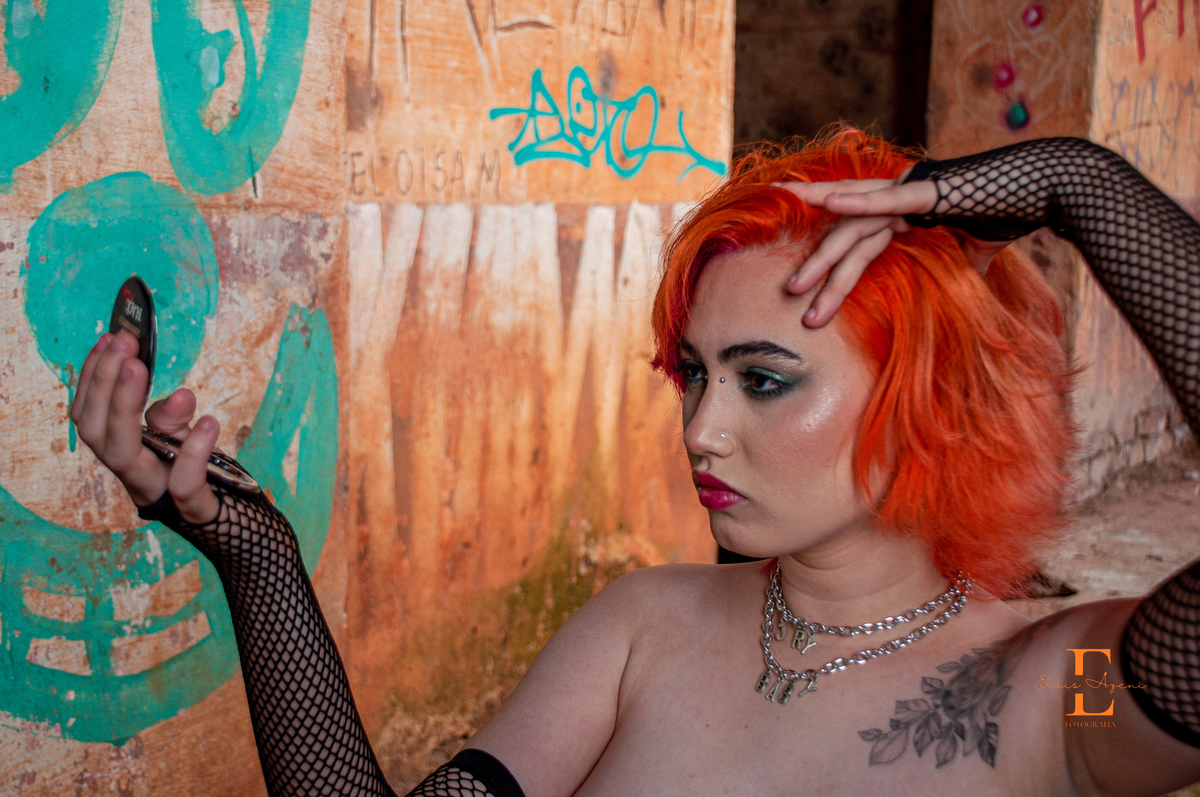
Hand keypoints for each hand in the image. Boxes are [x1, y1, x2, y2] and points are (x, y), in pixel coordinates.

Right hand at [70, 331, 218, 522]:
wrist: (234, 520)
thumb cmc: (199, 472)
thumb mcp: (181, 436)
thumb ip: (172, 417)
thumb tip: (183, 394)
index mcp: (123, 452)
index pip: (89, 414)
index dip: (92, 377)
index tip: (109, 338)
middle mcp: (131, 474)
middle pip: (94, 431)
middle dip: (103, 383)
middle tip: (124, 343)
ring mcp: (158, 493)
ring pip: (122, 455)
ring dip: (124, 406)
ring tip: (138, 366)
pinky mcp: (194, 510)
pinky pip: (185, 483)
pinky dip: (194, 451)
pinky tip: (208, 421)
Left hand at [776, 174, 1002, 326]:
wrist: (1046, 185)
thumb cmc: (1010, 214)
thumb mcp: (975, 252)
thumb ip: (960, 267)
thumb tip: (967, 289)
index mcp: (903, 213)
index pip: (856, 242)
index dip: (828, 264)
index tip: (802, 290)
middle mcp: (897, 199)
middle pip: (845, 238)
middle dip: (817, 269)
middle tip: (791, 298)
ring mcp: (909, 190)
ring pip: (854, 226)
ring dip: (824, 257)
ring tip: (796, 285)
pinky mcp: (928, 188)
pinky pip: (887, 198)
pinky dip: (858, 201)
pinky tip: (827, 202)